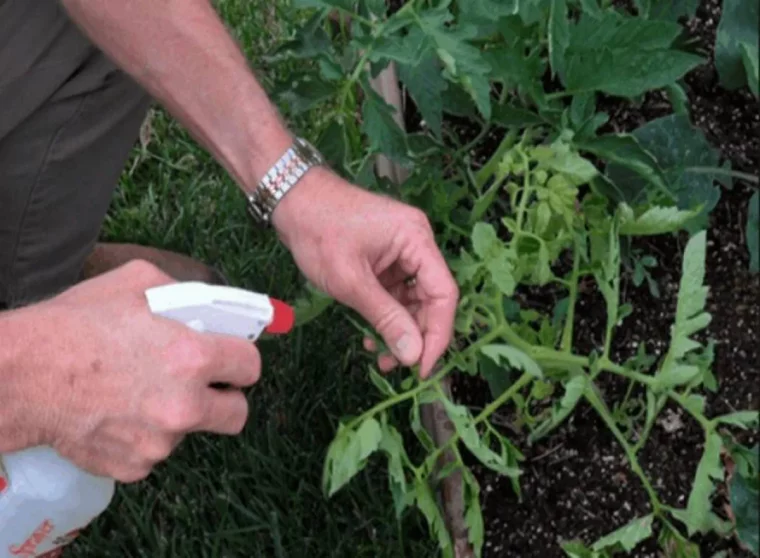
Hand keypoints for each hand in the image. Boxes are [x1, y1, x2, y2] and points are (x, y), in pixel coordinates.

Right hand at [15, 260, 260, 482]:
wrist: (20, 374)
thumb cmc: (75, 324)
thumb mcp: (136, 282)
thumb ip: (183, 295)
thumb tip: (206, 306)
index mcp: (192, 357)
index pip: (251, 367)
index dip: (242, 359)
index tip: (232, 358)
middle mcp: (183, 405)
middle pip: (237, 414)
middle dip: (226, 398)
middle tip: (204, 385)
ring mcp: (159, 442)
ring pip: (190, 432)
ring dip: (177, 416)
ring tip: (140, 392)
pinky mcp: (134, 466)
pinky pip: (153, 452)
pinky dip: (143, 436)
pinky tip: (117, 413)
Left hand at [272, 168, 458, 378]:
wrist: (291, 200)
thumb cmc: (318, 232)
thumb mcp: (350, 280)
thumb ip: (385, 317)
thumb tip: (414, 355)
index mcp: (417, 240)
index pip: (444, 293)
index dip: (438, 334)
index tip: (422, 367)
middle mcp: (417, 245)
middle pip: (431, 300)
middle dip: (415, 336)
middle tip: (394, 366)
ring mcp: (401, 253)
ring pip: (413, 301)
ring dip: (399, 331)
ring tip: (379, 357)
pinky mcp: (385, 261)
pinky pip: (395, 295)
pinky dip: (386, 317)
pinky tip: (370, 336)